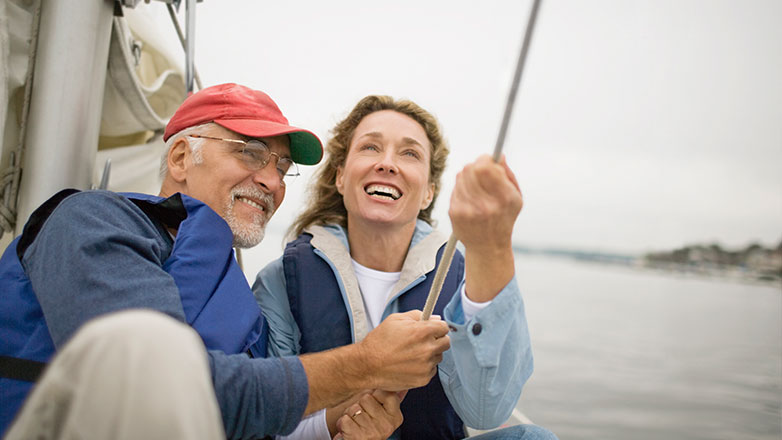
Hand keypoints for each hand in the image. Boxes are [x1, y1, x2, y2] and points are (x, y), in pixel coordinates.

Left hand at [333, 390, 406, 439]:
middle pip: (365, 398)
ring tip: (356, 422)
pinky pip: (345, 419)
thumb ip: (390, 397)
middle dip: (360, 404)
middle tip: (363, 415)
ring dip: (350, 414)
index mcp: (395, 417)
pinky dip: (343, 423)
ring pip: (354, 408)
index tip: (374, 405)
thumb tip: (402, 385)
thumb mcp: (383, 412)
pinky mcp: (357, 437)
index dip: (373, 395)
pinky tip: (350, 428)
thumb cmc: (370, 425)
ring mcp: (372, 432)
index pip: (383, 392)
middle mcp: (387, 425)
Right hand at [358, 310, 449, 390]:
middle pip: (446, 343)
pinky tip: (410, 364)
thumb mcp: (395, 320)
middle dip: (437, 340)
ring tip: (412, 354)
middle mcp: (427, 349)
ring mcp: (426, 365)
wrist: (367, 365)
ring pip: (438, 357)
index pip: (445, 327)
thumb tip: (433, 318)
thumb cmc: (379, 342)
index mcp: (422, 332)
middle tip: (423, 341)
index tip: (432, 329)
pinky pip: (431, 370)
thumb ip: (417, 316)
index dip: (437, 327)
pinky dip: (424, 367)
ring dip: (430, 354)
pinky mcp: (423, 379)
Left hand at [449, 155, 521, 300]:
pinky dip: (462, 189)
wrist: (488, 247)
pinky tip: (470, 198)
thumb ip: (508, 175)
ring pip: (461, 176)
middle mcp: (485, 205)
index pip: (485, 167)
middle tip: (481, 171)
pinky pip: (455, 188)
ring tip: (476, 187)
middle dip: (476, 165)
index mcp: (503, 199)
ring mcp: (468, 209)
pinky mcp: (455, 213)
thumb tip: (499, 155)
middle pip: (470, 168)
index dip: (485, 160)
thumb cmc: (504, 219)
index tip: (488, 161)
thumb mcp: (516, 198)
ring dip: (468, 177)